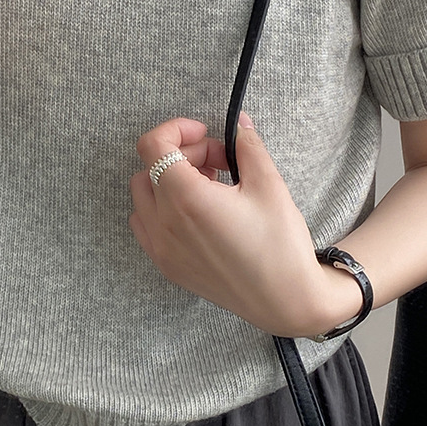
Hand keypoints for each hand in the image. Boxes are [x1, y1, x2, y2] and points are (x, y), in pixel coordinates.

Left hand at [127, 112, 328, 337]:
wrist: (284, 300)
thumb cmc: (279, 245)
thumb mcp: (269, 185)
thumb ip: (246, 147)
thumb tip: (238, 125)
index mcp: (186, 199)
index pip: (152, 146)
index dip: (177, 129)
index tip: (204, 133)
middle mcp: (165, 224)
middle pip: (149, 168)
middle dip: (182, 155)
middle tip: (221, 163)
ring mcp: (161, 248)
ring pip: (142, 196)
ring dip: (168, 181)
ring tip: (209, 187)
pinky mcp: (166, 266)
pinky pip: (145, 225)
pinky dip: (161, 209)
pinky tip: (196, 213)